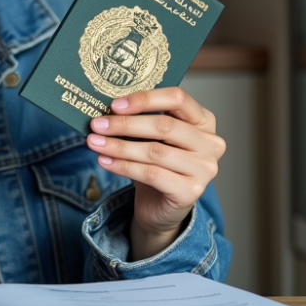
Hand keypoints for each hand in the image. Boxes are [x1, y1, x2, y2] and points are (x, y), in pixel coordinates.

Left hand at [86, 88, 224, 260]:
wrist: (161, 207)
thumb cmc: (156, 165)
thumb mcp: (151, 138)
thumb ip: (140, 120)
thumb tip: (106, 109)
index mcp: (203, 121)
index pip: (178, 98)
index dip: (145, 99)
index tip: (115, 104)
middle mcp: (211, 143)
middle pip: (165, 126)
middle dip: (125, 124)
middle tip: (97, 124)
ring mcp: (204, 169)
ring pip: (155, 151)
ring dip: (119, 146)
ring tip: (94, 143)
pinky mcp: (191, 191)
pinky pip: (151, 174)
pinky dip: (124, 166)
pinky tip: (104, 161)